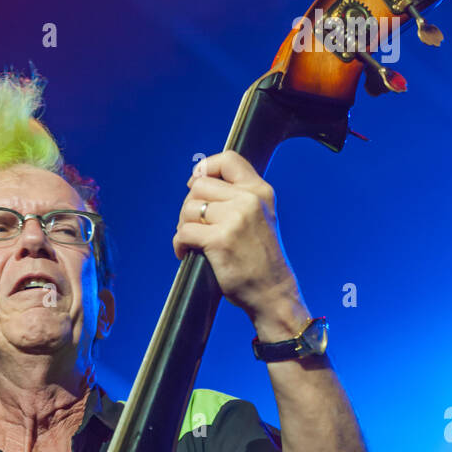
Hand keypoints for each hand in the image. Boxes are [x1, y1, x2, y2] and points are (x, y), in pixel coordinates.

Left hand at [173, 151, 304, 332]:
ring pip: (189, 208)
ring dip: (183, 226)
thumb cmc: (260, 259)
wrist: (272, 292)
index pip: (228, 160)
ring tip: (191, 241)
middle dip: (189, 205)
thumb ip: (238, 198)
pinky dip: (179, 244)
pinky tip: (185, 252)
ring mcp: (234, 219)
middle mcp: (248, 200)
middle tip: (193, 225)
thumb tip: (199, 181)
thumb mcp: (260, 217)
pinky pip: (184, 232)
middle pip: (200, 185)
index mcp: (260, 191)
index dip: (205, 168)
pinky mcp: (220, 240)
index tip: (196, 184)